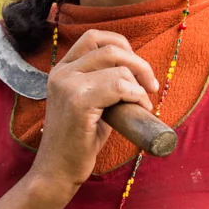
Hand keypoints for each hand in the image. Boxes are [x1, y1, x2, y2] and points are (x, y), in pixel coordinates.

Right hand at [29, 28, 159, 194]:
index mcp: (63, 69)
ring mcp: (68, 85)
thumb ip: (105, 84)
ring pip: (118, 67)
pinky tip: (140, 108)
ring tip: (142, 104)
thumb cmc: (78, 141)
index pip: (95, 37)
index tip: (137, 68)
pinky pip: (120, 86)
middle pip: (110, 49)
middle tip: (150, 86)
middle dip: (139, 64)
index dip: (123, 46)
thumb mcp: (91, 104)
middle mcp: (62, 72)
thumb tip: (137, 72)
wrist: (58, 170)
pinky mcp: (78, 102)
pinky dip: (137, 95)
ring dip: (139, 84)